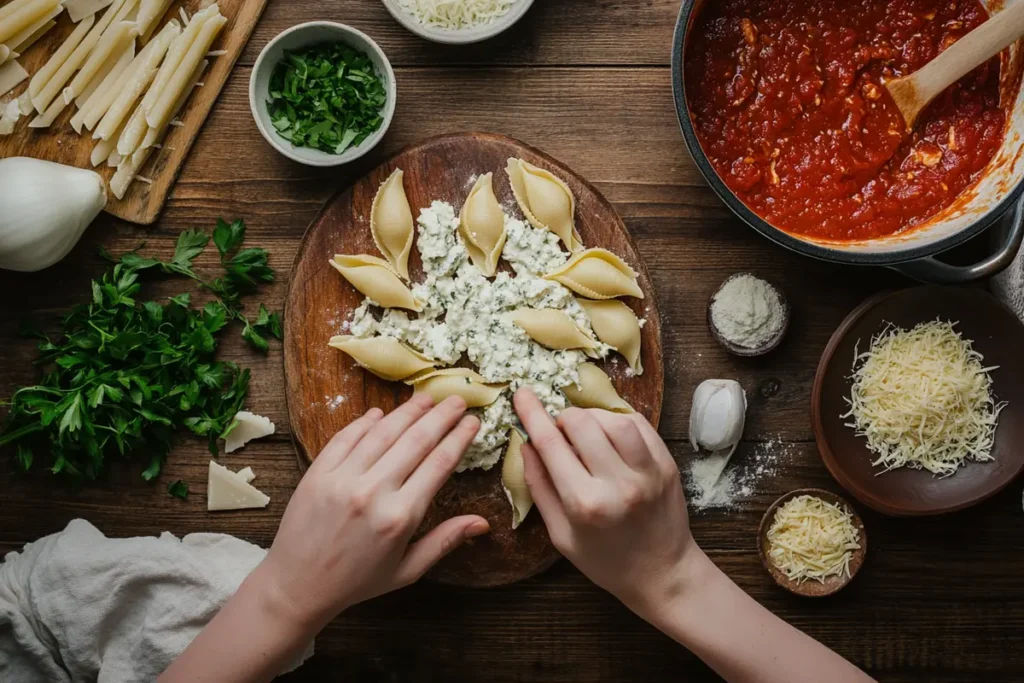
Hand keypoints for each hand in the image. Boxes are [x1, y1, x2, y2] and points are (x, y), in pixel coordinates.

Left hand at [252, 394, 488, 631]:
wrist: (298, 586)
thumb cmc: (357, 581)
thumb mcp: (407, 570)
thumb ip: (445, 541)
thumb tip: (483, 523)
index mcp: (400, 517)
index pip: (439, 464)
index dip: (459, 438)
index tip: (472, 421)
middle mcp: (372, 493)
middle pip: (415, 440)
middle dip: (440, 416)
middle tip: (456, 399)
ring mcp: (342, 479)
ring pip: (382, 433)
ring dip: (407, 411)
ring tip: (426, 398)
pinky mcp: (317, 473)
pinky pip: (347, 438)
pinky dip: (365, 422)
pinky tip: (381, 413)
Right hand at [513, 388, 700, 618]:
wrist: (663, 574)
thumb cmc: (605, 561)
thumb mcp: (561, 535)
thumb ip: (540, 487)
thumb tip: (525, 444)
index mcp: (584, 503)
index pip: (551, 443)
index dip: (532, 413)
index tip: (522, 393)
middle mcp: (617, 483)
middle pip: (582, 423)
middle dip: (563, 417)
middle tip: (559, 429)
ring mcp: (647, 472)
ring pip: (613, 419)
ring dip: (592, 417)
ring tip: (585, 431)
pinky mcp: (667, 465)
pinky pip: (639, 425)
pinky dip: (618, 421)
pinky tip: (610, 434)